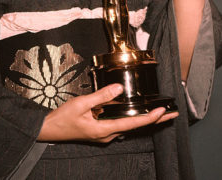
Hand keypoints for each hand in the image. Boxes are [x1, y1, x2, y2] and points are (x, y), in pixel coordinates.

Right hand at [37, 84, 177, 142]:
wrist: (49, 129)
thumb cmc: (63, 117)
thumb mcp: (81, 103)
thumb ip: (101, 96)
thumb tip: (119, 88)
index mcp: (104, 130)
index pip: (133, 124)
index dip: (150, 117)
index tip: (163, 111)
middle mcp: (108, 135)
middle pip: (136, 127)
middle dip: (155, 120)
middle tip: (173, 115)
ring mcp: (104, 135)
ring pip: (129, 127)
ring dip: (145, 120)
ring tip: (160, 113)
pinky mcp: (101, 131)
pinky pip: (121, 125)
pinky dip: (133, 119)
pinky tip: (137, 114)